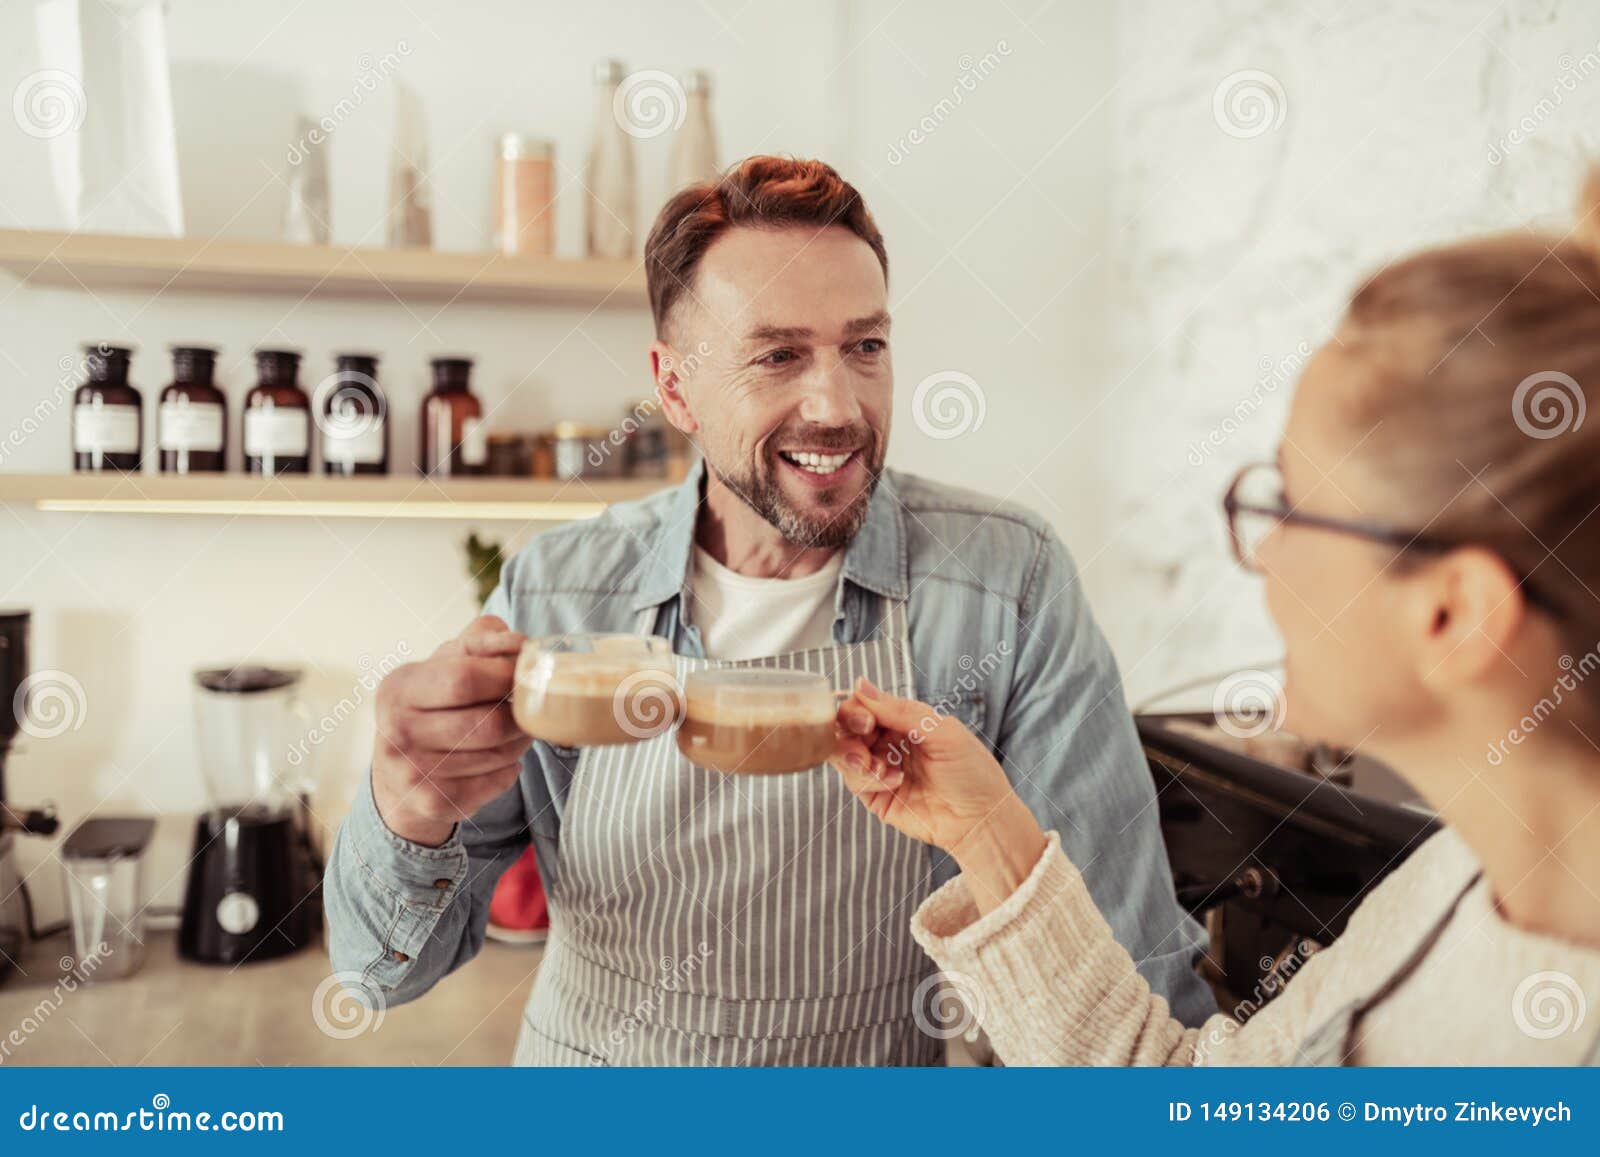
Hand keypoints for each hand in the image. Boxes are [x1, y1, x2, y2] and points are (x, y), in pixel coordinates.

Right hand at [371, 615, 531, 846]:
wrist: (399, 773)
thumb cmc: (434, 703)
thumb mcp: (445, 663)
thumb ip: (480, 640)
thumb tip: (517, 642)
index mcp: (399, 687)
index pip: (465, 678)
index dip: (506, 674)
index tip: (523, 672)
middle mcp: (398, 731)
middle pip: (490, 723)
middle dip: (521, 713)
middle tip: (530, 706)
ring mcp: (413, 772)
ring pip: (500, 754)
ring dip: (521, 740)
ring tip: (517, 730)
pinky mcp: (435, 803)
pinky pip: (498, 780)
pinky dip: (511, 767)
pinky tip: (500, 758)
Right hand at [832, 678, 1047, 913]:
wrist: (981, 818)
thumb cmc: (972, 772)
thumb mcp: (941, 731)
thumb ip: (900, 710)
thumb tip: (860, 685)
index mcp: (904, 722)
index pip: (865, 705)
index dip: (858, 707)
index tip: (867, 717)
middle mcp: (888, 743)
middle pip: (847, 726)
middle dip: (850, 727)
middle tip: (866, 732)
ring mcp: (880, 770)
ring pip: (843, 753)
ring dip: (856, 755)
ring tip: (880, 766)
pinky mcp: (876, 797)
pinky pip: (854, 780)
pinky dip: (868, 778)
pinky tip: (894, 780)